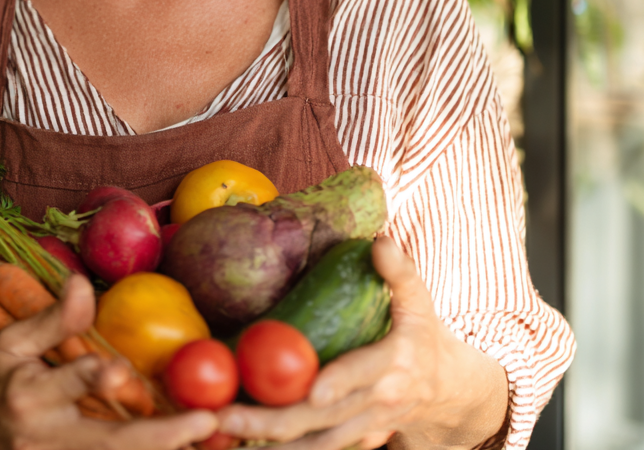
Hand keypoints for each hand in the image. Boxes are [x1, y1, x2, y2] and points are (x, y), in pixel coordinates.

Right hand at [0, 274, 217, 449]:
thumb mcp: (10, 343)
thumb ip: (52, 319)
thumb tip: (82, 282)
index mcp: (29, 396)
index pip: (71, 382)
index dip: (96, 377)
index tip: (120, 372)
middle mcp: (46, 437)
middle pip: (110, 443)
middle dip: (159, 436)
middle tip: (203, 422)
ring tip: (207, 438)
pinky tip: (179, 446)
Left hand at [215, 236, 507, 449]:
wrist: (446, 388)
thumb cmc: (423, 334)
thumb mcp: (420, 300)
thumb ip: (400, 272)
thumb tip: (380, 242)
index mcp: (395, 363)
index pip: (364, 374)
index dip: (339, 382)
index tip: (312, 389)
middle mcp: (379, 402)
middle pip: (324, 417)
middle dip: (274, 419)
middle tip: (228, 413)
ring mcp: (366, 426)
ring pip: (316, 442)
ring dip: (271, 441)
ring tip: (226, 430)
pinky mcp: (354, 439)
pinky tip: (246, 444)